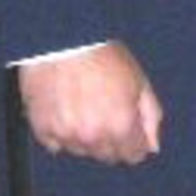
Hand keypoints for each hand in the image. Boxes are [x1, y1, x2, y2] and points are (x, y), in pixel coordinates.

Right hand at [16, 41, 162, 164]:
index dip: (134, 142)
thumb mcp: (139, 82)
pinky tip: (65, 111)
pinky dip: (61, 134)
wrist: (64, 40)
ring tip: (84, 107)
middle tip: (106, 112)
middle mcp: (93, 137)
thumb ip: (150, 117)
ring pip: (81, 151)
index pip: (133, 155)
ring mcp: (66, 135)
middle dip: (111, 140)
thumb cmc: (105, 56)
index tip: (129, 128)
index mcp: (121, 126)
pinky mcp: (42, 129)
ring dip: (85, 137)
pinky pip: (54, 145)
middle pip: (106, 155)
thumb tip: (152, 147)